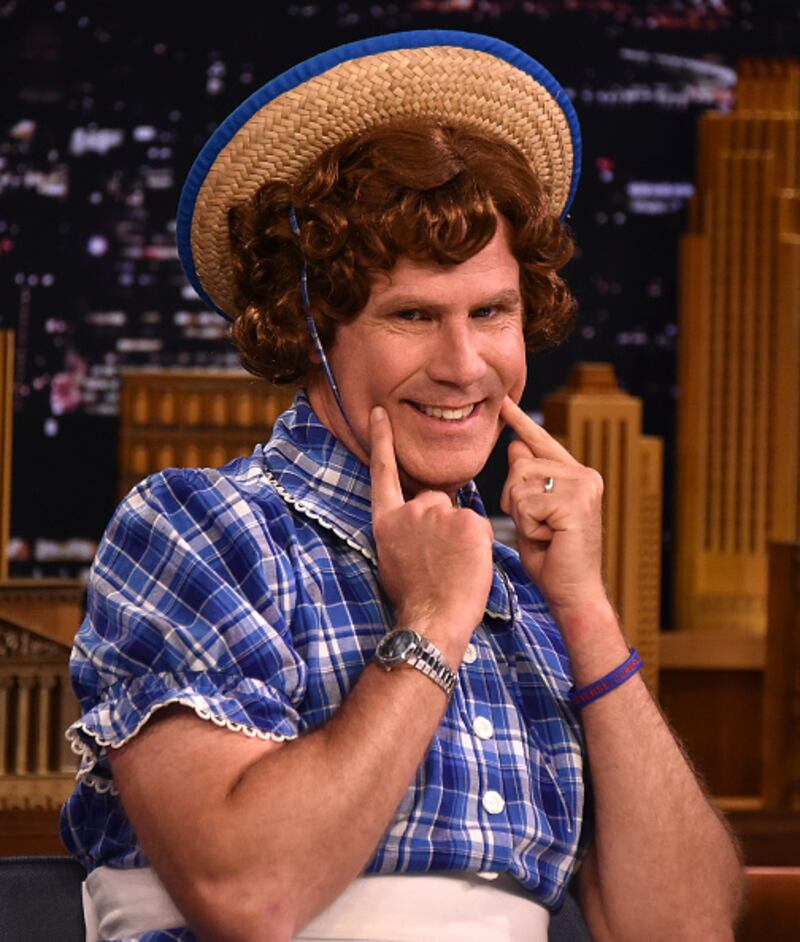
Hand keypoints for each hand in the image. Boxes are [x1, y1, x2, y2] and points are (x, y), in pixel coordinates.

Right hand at [369, 406, 493, 663]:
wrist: (431, 620)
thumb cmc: (415, 598)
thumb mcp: (393, 558)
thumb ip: (404, 530)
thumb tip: (421, 522)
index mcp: (386, 521)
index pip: (383, 472)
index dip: (381, 441)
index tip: (379, 413)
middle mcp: (409, 511)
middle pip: (435, 500)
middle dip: (442, 524)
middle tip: (441, 560)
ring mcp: (438, 513)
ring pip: (459, 515)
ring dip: (461, 537)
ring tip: (452, 567)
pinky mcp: (467, 520)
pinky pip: (479, 526)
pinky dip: (478, 545)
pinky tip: (467, 565)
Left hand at [499, 396, 608, 620]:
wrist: (573, 593)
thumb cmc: (552, 558)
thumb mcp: (531, 513)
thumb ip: (526, 481)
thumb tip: (514, 446)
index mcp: (575, 475)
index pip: (541, 442)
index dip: (521, 422)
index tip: (504, 402)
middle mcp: (584, 475)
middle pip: (519, 465)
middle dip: (514, 500)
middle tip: (539, 527)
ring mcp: (583, 486)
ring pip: (519, 483)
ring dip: (521, 514)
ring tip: (545, 533)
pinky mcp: (575, 502)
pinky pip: (526, 503)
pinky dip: (528, 526)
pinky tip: (550, 538)